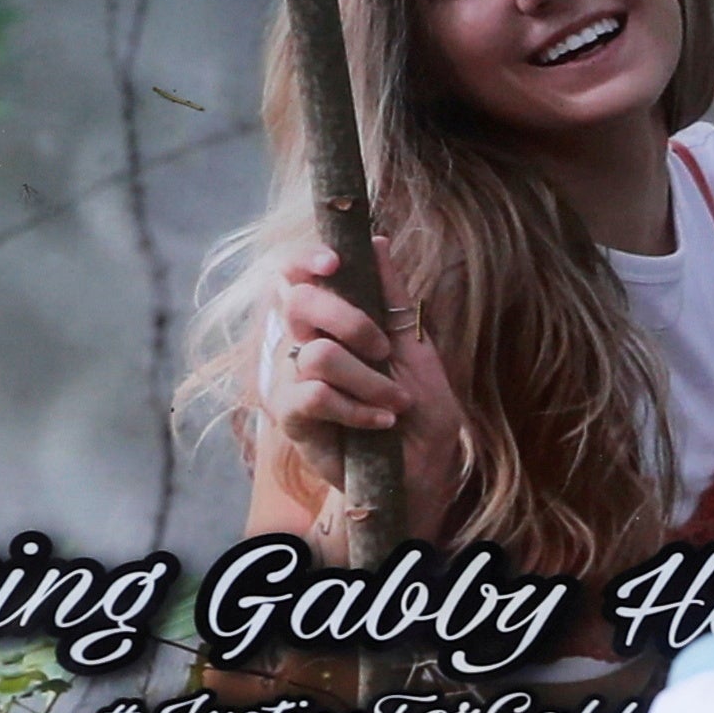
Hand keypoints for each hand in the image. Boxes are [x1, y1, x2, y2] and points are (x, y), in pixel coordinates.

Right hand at [265, 249, 465, 508]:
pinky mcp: (293, 418)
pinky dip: (357, 408)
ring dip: (369, 380)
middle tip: (383, 350)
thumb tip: (377, 241)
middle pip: (298, 301)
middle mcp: (304, 343)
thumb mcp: (416, 347)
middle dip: (349, 319)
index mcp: (331, 321)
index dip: (307, 259)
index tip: (334, 261)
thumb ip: (393, 298)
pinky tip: (381, 421)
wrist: (420, 470)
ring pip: (317, 354)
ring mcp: (294, 380)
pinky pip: (316, 396)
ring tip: (396, 403)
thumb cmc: (418, 410)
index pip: (298, 275)